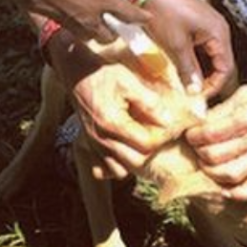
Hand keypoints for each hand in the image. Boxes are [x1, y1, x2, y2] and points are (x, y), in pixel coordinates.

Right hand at [0, 0, 148, 41]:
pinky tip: (75, 15)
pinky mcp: (57, 23)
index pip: (128, 13)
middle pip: (109, 35)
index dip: (140, 17)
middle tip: (117, 22)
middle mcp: (90, 15)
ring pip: (90, 36)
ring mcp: (73, 22)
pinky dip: (78, 27)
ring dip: (96, 32)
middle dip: (115, 32)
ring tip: (95, 20)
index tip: (148, 19)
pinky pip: (73, 31)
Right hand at [50, 36, 183, 179]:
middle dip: (149, 149)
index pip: (146, 144)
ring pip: (120, 171)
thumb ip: (149, 102)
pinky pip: (104, 170)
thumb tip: (168, 120)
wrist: (78, 75)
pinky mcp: (90, 146)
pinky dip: (115, 165)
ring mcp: (94, 145)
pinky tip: (122, 148)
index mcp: (112, 123)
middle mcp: (101, 140)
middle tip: (153, 131)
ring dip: (133, 159)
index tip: (164, 123)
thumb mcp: (129, 82)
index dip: (160, 136)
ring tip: (138, 140)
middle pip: (136, 161)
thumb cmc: (104, 75)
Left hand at [144, 0, 233, 97]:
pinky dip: (191, 60)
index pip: (225, 69)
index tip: (196, 100)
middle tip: (189, 96)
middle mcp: (217, 29)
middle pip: (219, 64)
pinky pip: (199, 47)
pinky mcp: (195, 23)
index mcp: (219, 33)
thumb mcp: (175, 45)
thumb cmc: (164, 10)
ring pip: (208, 57)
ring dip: (197, 71)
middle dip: (206, 81)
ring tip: (182, 85)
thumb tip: (195, 93)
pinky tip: (178, 68)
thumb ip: (188, 70)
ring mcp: (206, 25)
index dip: (213, 87)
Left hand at [185, 57, 246, 199]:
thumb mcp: (246, 91)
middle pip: (217, 156)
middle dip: (199, 152)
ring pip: (232, 174)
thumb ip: (223, 107)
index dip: (194, 134)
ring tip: (205, 161)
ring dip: (212, 172)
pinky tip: (226, 188)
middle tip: (194, 145)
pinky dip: (241, 193)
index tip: (189, 131)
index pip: (212, 133)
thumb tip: (199, 119)